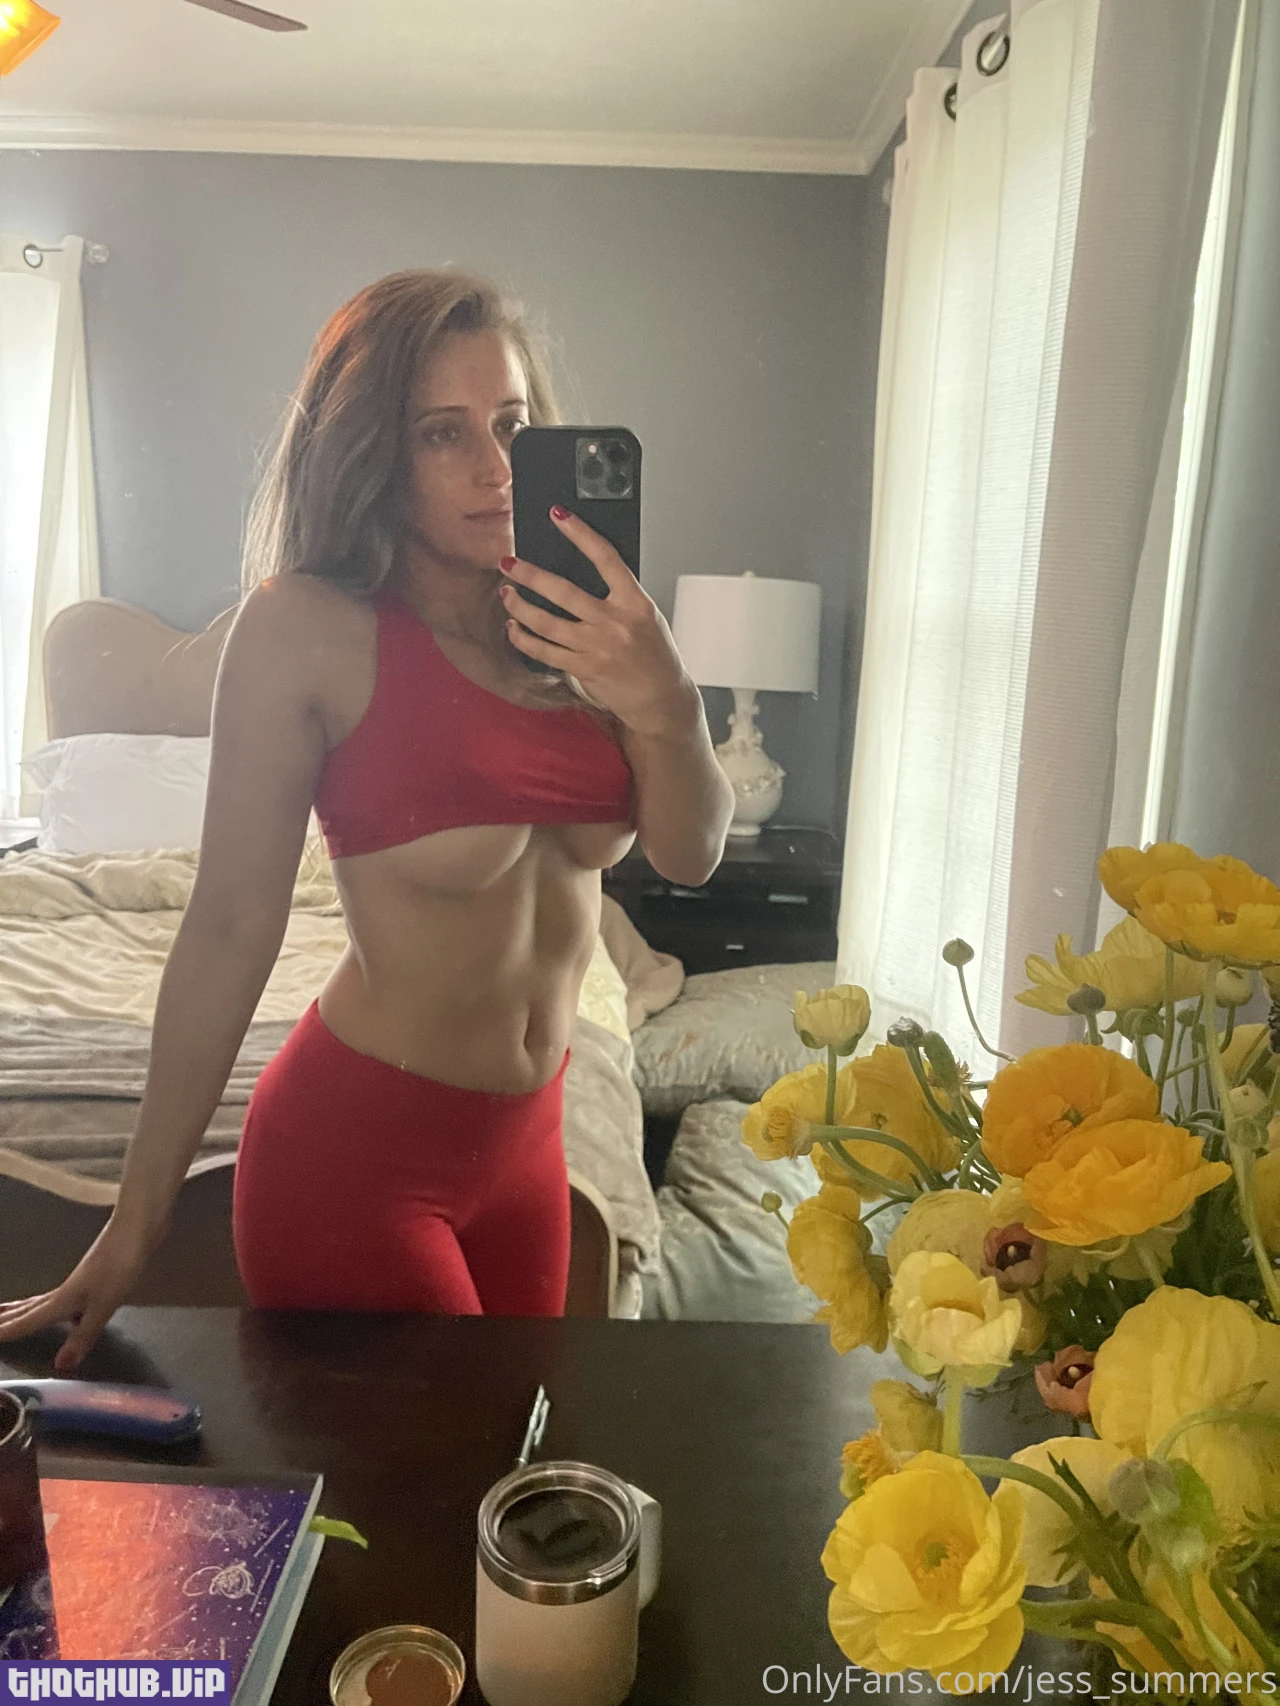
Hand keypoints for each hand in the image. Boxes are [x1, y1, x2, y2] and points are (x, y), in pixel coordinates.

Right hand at [0, 1215, 153, 1370]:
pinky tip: (63, 1312)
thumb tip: (59, 1366)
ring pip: (42, 1302)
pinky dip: (49, 1306)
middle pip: (28, 1308)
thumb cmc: (119, 1266)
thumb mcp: (103, 1305)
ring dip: (22, 1310)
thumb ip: (83, 1336)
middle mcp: (64, 1292)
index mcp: (62, 1301)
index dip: (7, 1332)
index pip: (27, 1321)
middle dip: (6, 1318)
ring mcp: (78, 1283)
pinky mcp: (92, 1278)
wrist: (136, 1230)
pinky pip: (60, 1299)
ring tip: (7, 1314)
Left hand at [500, 508, 698, 738]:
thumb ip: (619, 596)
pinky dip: (525, 639)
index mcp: (635, 603)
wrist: (661, 698)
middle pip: (564, 592)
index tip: (558, 515)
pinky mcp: (583, 669)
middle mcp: (614, 623)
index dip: (580, 534)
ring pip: (548, 623)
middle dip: (530, 575)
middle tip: (509, 563)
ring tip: (507, 594)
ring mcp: (597, 647)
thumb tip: (584, 572)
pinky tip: (514, 629)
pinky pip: (545, 652)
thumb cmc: (655, 655)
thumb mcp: (646, 616)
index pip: (606, 558)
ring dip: (520, 607)